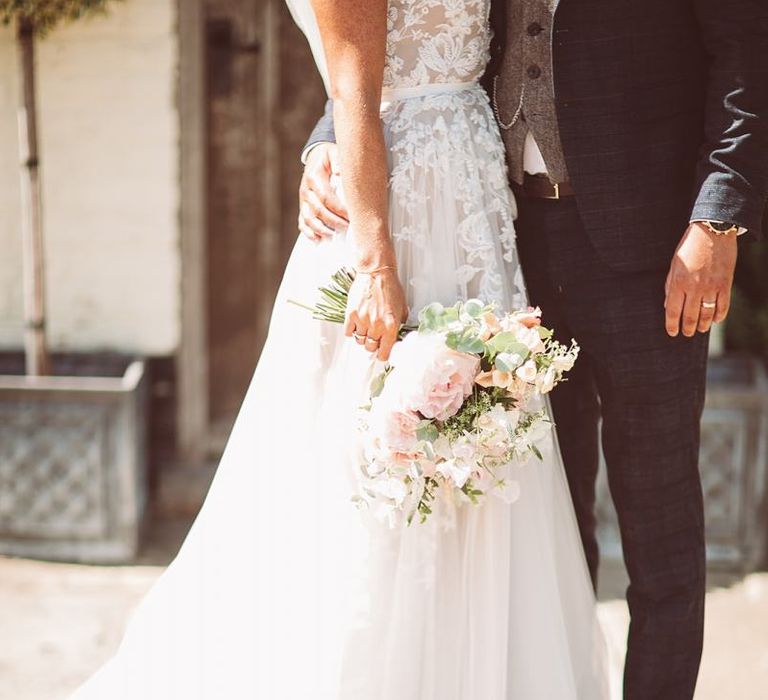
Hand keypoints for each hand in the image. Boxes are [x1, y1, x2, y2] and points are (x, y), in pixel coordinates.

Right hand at [298, 143, 349, 241]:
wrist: (316, 158)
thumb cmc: (328, 158)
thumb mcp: (334, 153)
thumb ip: (338, 161)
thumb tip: (340, 172)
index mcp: (313, 177)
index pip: (325, 197)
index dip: (338, 209)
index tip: (350, 215)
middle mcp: (306, 190)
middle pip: (318, 211)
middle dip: (333, 221)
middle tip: (347, 227)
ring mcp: (303, 201)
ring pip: (309, 219)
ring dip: (321, 230)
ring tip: (334, 235)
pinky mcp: (303, 208)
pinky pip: (303, 223)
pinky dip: (309, 233)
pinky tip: (318, 239)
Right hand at [344, 269, 407, 361]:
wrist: (376, 273)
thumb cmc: (390, 287)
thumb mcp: (402, 307)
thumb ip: (399, 324)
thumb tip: (396, 335)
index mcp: (391, 326)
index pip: (384, 352)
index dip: (383, 354)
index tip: (381, 353)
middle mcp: (376, 326)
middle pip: (370, 348)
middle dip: (372, 344)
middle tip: (374, 337)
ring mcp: (362, 320)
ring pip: (359, 340)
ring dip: (362, 337)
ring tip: (365, 327)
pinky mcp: (351, 314)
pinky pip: (348, 332)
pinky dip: (352, 330)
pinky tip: (357, 324)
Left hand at [664, 223, 737, 337]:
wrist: (712, 231)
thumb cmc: (689, 247)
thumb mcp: (674, 265)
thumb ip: (670, 286)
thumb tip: (668, 305)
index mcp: (678, 283)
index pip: (673, 311)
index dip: (672, 325)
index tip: (672, 333)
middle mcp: (694, 288)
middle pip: (690, 316)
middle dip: (687, 328)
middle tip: (686, 334)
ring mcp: (711, 287)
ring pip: (707, 314)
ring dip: (703, 325)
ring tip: (700, 329)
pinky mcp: (725, 284)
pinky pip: (723, 306)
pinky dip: (719, 316)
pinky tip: (715, 320)